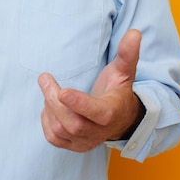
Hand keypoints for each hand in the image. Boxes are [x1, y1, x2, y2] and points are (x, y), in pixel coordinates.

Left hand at [38, 29, 143, 151]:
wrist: (119, 118)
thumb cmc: (118, 90)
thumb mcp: (124, 71)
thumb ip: (127, 53)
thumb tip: (134, 33)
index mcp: (112, 112)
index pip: (97, 112)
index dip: (79, 104)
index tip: (63, 92)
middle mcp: (99, 132)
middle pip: (72, 123)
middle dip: (55, 101)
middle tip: (45, 78)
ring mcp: (86, 142)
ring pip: (60, 130)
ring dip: (49, 107)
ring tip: (49, 88)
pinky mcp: (74, 146)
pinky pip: (53, 138)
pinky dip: (47, 120)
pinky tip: (51, 106)